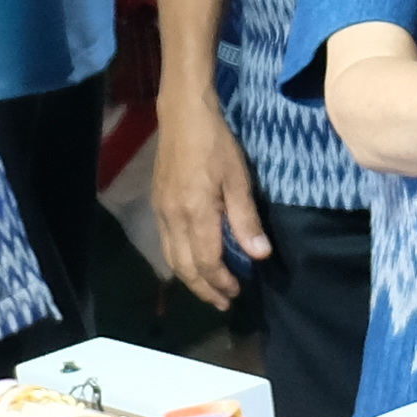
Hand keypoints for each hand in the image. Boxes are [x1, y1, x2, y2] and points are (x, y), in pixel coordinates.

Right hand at [153, 91, 264, 308]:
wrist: (182, 115)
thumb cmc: (216, 143)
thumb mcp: (238, 178)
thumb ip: (246, 219)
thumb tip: (259, 255)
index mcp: (194, 213)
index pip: (205, 261)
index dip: (220, 282)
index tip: (235, 292)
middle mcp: (172, 217)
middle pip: (184, 267)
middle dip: (204, 288)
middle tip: (223, 302)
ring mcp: (161, 211)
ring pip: (171, 258)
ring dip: (190, 279)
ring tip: (210, 289)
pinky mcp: (158, 204)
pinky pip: (166, 243)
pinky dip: (179, 261)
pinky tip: (193, 261)